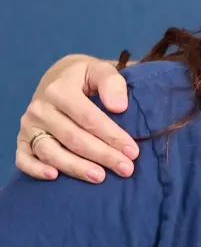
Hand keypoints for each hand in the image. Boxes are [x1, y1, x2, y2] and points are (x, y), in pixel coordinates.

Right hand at [16, 56, 135, 183]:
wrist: (58, 78)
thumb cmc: (84, 78)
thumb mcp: (100, 70)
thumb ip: (112, 83)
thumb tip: (119, 107)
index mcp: (60, 89)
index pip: (88, 118)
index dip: (112, 136)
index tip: (132, 152)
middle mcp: (40, 108)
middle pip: (73, 138)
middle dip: (102, 156)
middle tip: (126, 169)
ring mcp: (29, 125)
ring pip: (50, 152)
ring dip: (75, 167)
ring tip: (100, 177)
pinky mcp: (22, 139)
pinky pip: (24, 158)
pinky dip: (35, 170)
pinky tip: (54, 177)